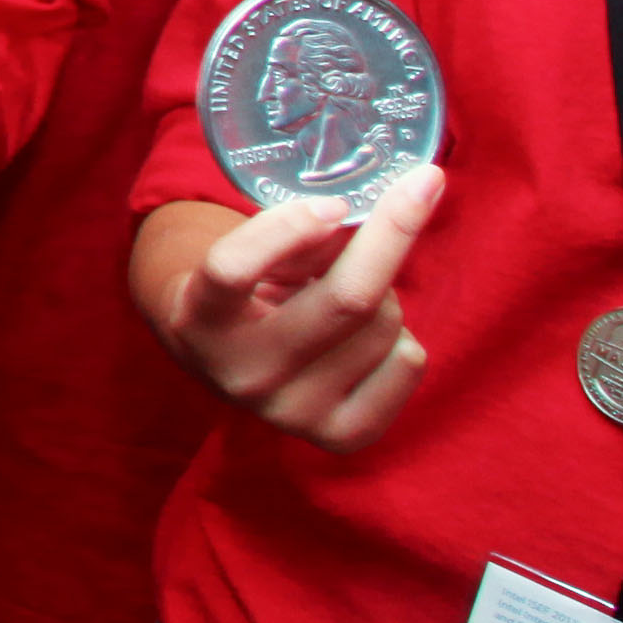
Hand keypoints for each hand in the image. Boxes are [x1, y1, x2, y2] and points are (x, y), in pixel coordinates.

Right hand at [147, 169, 441, 444]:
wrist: (228, 367)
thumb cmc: (246, 292)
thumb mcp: (250, 255)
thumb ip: (301, 234)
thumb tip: (385, 208)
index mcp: (200, 320)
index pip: (234, 269)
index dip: (288, 229)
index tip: (336, 200)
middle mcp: (243, 376)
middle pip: (347, 300)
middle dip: (392, 232)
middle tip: (421, 185)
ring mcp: (293, 414)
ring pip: (386, 324)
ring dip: (385, 290)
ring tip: (351, 293)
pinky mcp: (340, 436)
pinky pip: (410, 363)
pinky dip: (402, 336)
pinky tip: (368, 337)